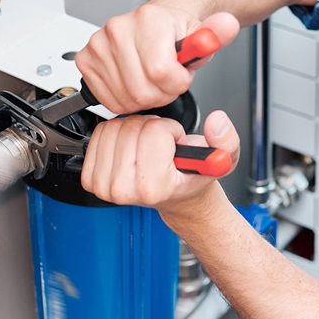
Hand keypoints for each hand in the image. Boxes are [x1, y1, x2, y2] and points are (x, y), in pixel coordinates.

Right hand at [74, 4, 239, 113]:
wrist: (155, 25)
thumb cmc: (175, 34)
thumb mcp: (202, 35)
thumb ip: (216, 35)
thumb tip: (228, 25)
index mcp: (148, 19)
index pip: (161, 72)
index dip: (177, 83)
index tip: (180, 75)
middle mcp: (119, 28)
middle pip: (142, 89)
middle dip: (162, 93)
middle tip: (167, 80)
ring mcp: (99, 44)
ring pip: (125, 98)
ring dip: (144, 98)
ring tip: (151, 80)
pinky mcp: (87, 60)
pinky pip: (108, 99)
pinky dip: (124, 99)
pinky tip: (133, 83)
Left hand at [80, 110, 240, 212]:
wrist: (176, 196)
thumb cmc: (192, 177)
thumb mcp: (223, 158)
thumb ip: (226, 139)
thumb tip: (217, 123)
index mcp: (154, 187)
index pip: (154, 131)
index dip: (170, 131)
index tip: (174, 148)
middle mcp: (125, 190)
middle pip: (132, 127)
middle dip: (151, 129)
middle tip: (161, 148)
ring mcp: (105, 187)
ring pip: (114, 128)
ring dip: (133, 130)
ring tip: (147, 148)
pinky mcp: (92, 180)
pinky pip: (99, 135)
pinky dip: (116, 134)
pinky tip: (131, 150)